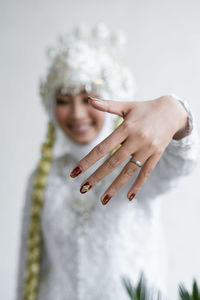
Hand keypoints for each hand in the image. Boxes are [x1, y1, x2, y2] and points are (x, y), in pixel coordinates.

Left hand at [70, 95, 187, 204]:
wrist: (172, 112)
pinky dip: (138, 185)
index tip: (74, 172)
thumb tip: (89, 99)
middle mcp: (136, 140)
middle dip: (97, 177)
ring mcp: (147, 149)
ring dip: (115, 186)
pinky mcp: (156, 155)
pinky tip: (129, 196)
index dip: (87, 161)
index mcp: (126, 128)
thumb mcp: (127, 105)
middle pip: (113, 162)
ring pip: (128, 171)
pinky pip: (146, 172)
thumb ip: (107, 105)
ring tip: (103, 200)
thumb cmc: (144, 108)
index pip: (102, 148)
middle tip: (83, 189)